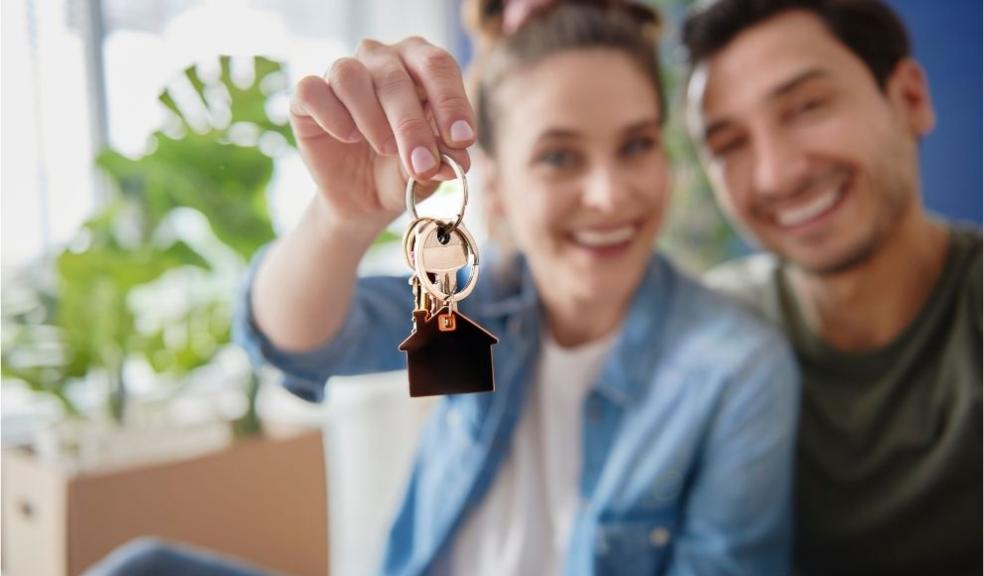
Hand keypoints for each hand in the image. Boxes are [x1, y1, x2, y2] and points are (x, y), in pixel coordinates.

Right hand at [289, 37, 474, 228]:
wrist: (364, 197)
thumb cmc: (403, 169)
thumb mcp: (429, 170)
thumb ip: (442, 159)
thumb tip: (454, 160)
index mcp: (420, 64)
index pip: (438, 66)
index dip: (451, 103)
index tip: (462, 140)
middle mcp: (382, 59)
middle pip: (396, 78)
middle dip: (412, 126)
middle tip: (423, 165)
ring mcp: (342, 72)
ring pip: (351, 77)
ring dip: (372, 119)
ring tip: (385, 149)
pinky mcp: (308, 97)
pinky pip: (313, 91)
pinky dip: (332, 116)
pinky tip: (348, 137)